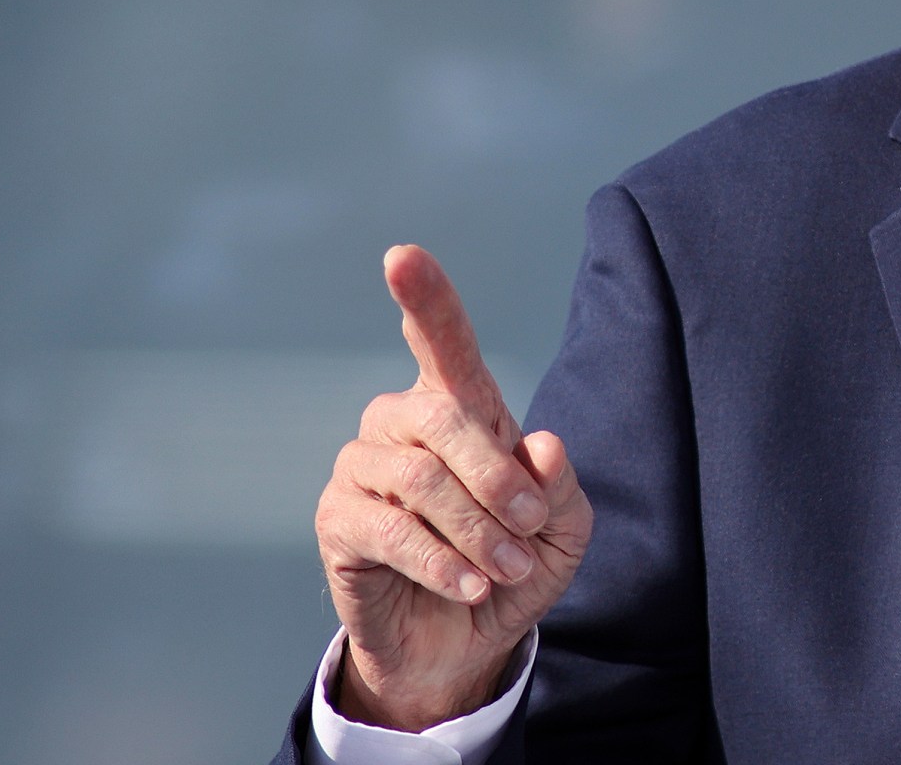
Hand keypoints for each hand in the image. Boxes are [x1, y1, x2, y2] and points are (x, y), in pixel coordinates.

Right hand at [315, 245, 592, 730]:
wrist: (465, 644)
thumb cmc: (513, 567)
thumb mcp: (560, 533)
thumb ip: (561, 489)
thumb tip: (544, 443)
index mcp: (460, 408)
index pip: (441, 341)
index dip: (424, 298)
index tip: (402, 256)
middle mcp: (401, 423)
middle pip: (444, 417)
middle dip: (498, 478)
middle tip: (531, 528)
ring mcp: (362, 468)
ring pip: (421, 478)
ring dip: (477, 530)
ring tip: (504, 570)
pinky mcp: (338, 521)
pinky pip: (390, 529)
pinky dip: (441, 560)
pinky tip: (468, 584)